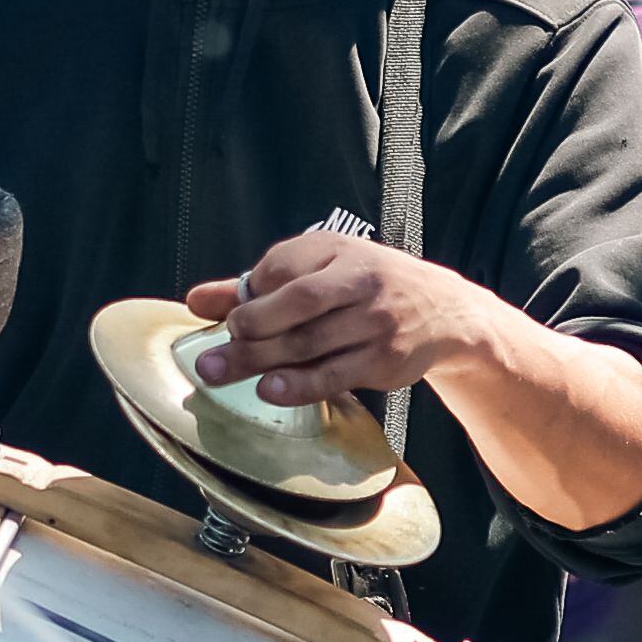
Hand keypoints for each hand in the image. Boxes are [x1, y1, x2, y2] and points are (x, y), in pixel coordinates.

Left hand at [186, 233, 492, 405]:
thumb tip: (194, 301)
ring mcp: (377, 320)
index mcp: (339, 250)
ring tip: (219, 372)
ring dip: (261, 359)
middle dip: (248, 327)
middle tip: (209, 354)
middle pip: (296, 303)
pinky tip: (269, 391)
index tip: (228, 315)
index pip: (284, 265)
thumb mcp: (318, 272)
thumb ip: (254, 287)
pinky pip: (337, 374)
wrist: (446, 312)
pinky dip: (300, 385)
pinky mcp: (386, 358)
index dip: (250, 291)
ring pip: (312, 341)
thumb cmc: (364, 289)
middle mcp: (361, 280)